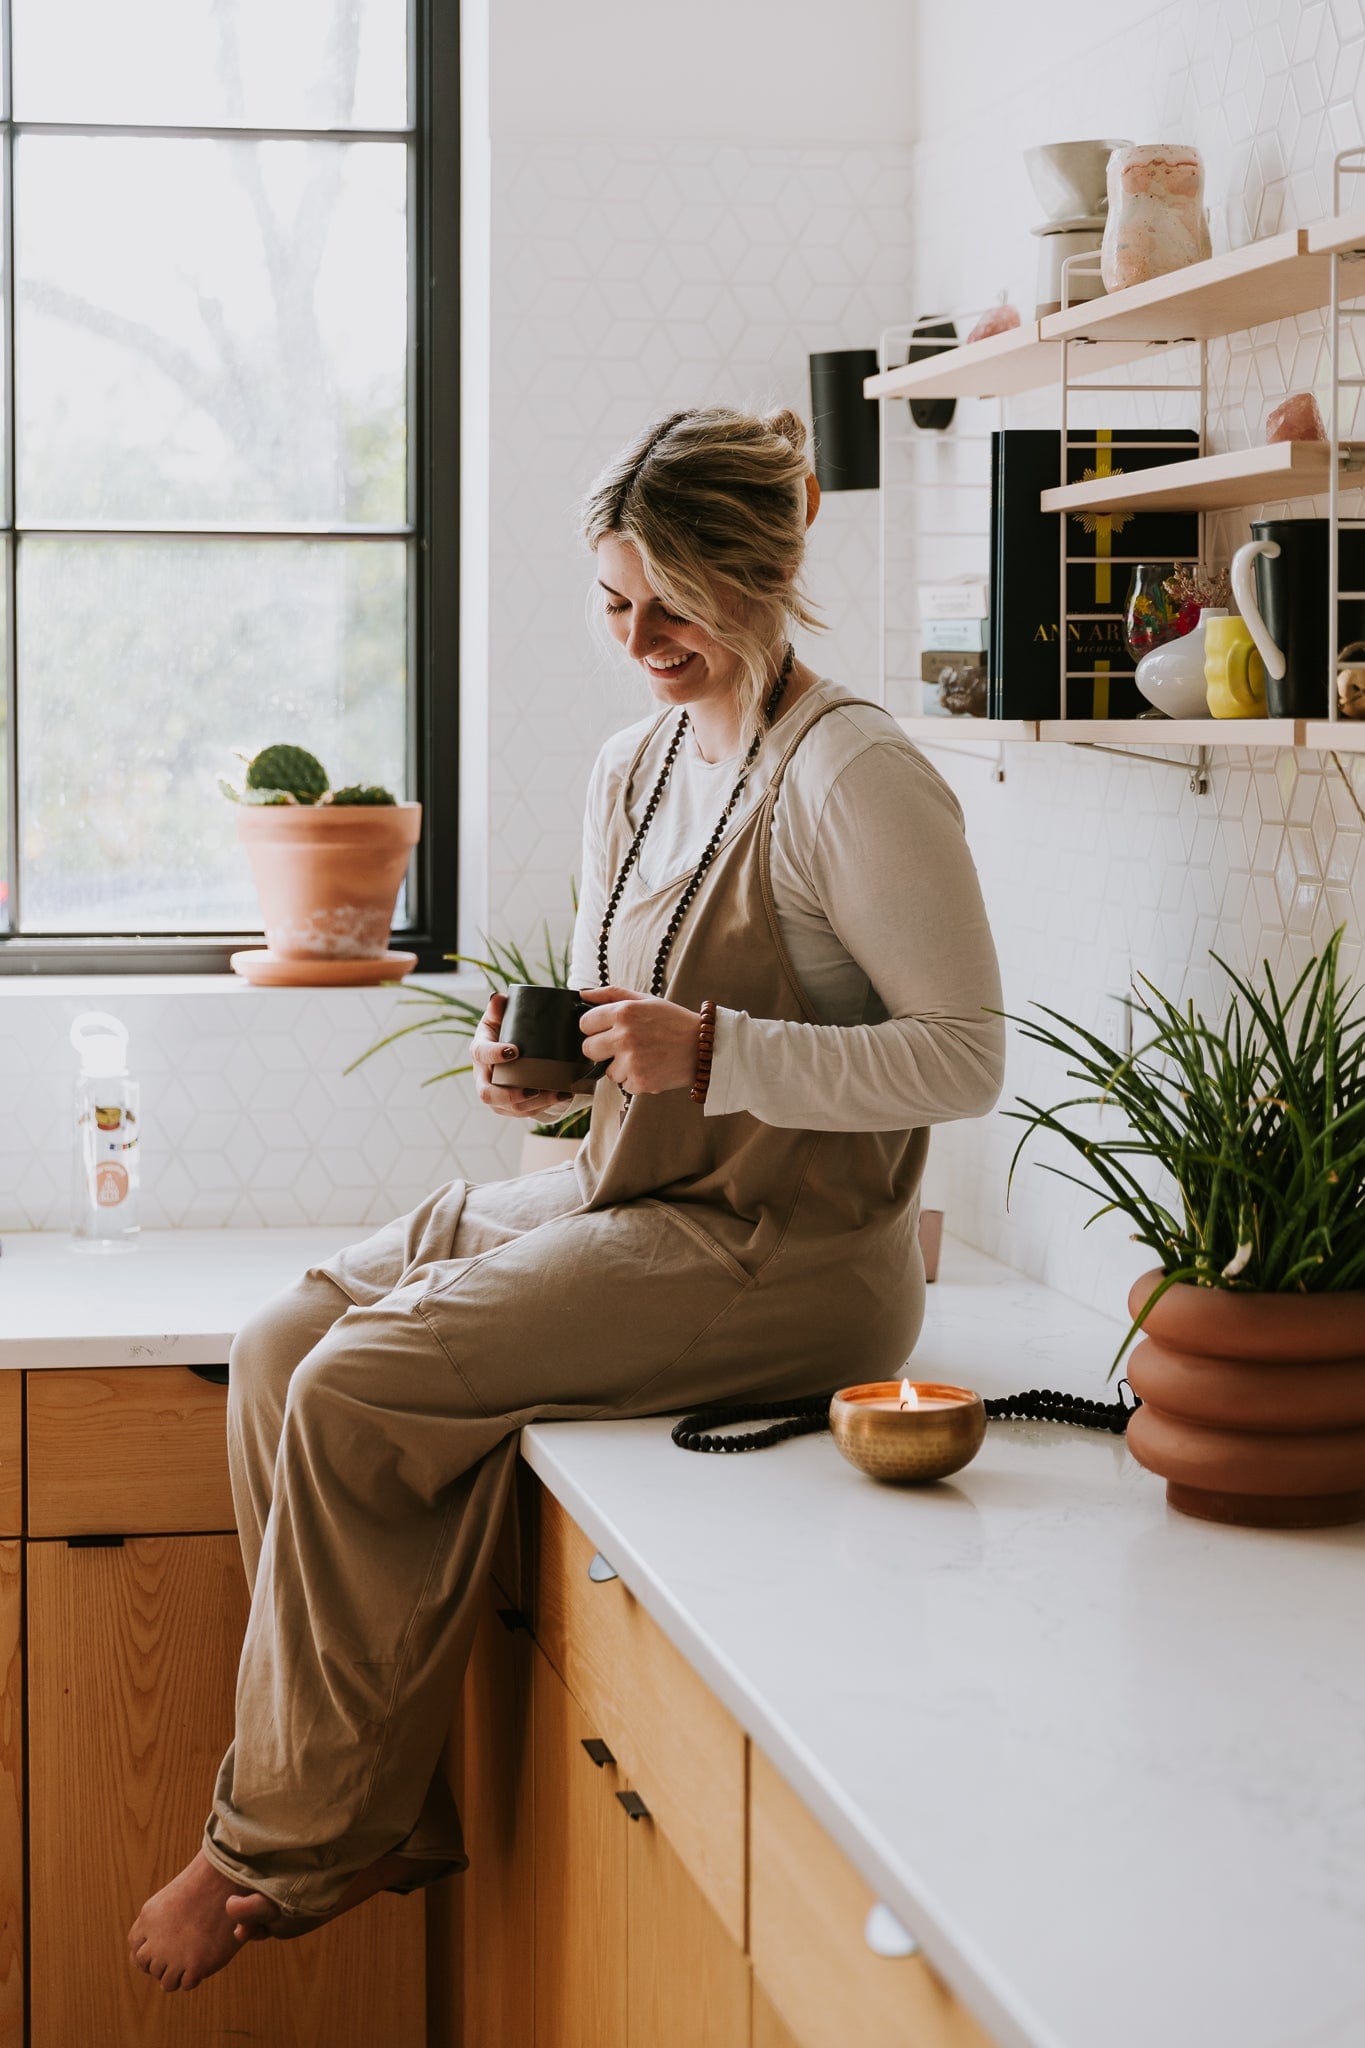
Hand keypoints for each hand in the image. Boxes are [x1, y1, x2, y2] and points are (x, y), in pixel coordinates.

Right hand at [470, 990, 575, 1121]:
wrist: (505, 1053)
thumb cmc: (502, 1033)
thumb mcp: (498, 1018)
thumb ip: (498, 1008)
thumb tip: (498, 998)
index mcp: (479, 1051)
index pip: (481, 1054)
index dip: (495, 1054)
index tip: (514, 1050)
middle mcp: (483, 1078)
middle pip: (488, 1094)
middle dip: (511, 1095)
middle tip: (533, 1088)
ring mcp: (495, 1096)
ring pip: (511, 1108)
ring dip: (535, 1103)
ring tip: (557, 1093)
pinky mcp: (509, 1107)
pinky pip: (524, 1112)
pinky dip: (544, 1106)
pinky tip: (561, 1096)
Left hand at [579, 985, 700, 1095]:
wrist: (704, 1047)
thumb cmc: (674, 1022)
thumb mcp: (646, 1000)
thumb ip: (612, 994)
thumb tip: (583, 995)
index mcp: (624, 1012)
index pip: (585, 1024)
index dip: (595, 1027)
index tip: (607, 1030)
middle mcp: (624, 1036)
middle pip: (588, 1049)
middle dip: (601, 1049)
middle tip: (623, 1046)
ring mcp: (631, 1061)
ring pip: (607, 1070)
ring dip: (621, 1066)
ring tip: (644, 1056)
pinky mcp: (639, 1081)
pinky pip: (624, 1084)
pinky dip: (635, 1079)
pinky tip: (652, 1067)